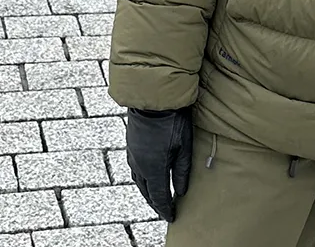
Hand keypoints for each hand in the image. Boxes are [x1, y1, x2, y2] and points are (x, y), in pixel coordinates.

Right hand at [125, 108, 192, 222]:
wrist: (152, 98)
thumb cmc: (173, 121)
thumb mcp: (184, 147)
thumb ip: (182, 171)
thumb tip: (181, 192)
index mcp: (153, 169)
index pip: (159, 196)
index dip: (165, 209)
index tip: (171, 217)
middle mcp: (139, 165)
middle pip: (147, 192)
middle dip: (156, 203)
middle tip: (165, 211)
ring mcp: (133, 155)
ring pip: (138, 181)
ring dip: (147, 192)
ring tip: (156, 198)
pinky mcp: (131, 145)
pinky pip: (134, 169)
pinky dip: (142, 179)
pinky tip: (147, 177)